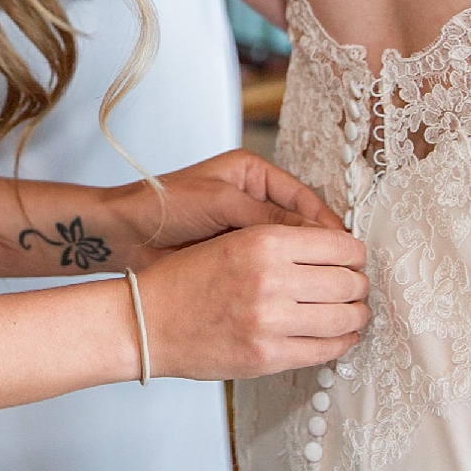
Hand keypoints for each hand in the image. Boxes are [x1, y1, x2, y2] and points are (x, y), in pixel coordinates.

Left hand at [105, 149, 344, 269]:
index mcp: (253, 174)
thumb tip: (317, 236)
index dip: (326, 225)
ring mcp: (244, 228)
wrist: (123, 232)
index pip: (304, 199)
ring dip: (302, 267)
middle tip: (345, 275)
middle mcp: (253, 199)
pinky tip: (295, 296)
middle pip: (301, 225)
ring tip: (325, 290)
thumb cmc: (164, 204)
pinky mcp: (234, 254)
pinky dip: (281, 279)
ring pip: (286, 249)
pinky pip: (267, 266)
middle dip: (321, 249)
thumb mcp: (220, 204)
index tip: (347, 251)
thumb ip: (267, 219)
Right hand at [136, 222, 369, 380]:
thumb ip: (280, 243)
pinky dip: (341, 343)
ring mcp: (270, 322)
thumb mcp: (231, 240)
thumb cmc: (184, 280)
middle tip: (355, 287)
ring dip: (355, 315)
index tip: (353, 259)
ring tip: (352, 312)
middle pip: (347, 282)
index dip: (354, 254)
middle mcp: (270, 279)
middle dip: (358, 285)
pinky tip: (338, 336)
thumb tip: (334, 251)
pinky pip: (325, 350)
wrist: (146, 321)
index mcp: (263, 242)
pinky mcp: (267, 356)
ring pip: (344, 318)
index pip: (339, 245)